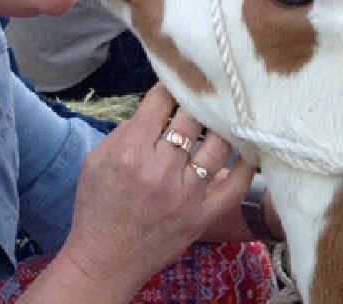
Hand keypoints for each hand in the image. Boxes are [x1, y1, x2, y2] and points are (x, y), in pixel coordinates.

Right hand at [58, 84, 255, 296]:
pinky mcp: (203, 216)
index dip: (169, 86)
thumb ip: (125, 131)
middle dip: (195, 101)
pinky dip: (246, 165)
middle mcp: (161, 169)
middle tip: (200, 95)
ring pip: (217, 145)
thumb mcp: (95, 161)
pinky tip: (247, 149)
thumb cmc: (97, 208)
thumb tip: (157, 110)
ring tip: (221, 117)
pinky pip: (235, 185)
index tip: (175, 82)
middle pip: (191, 118)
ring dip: (219, 126)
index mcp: (131, 151)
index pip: (160, 102)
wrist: (105, 260)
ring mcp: (186, 194)